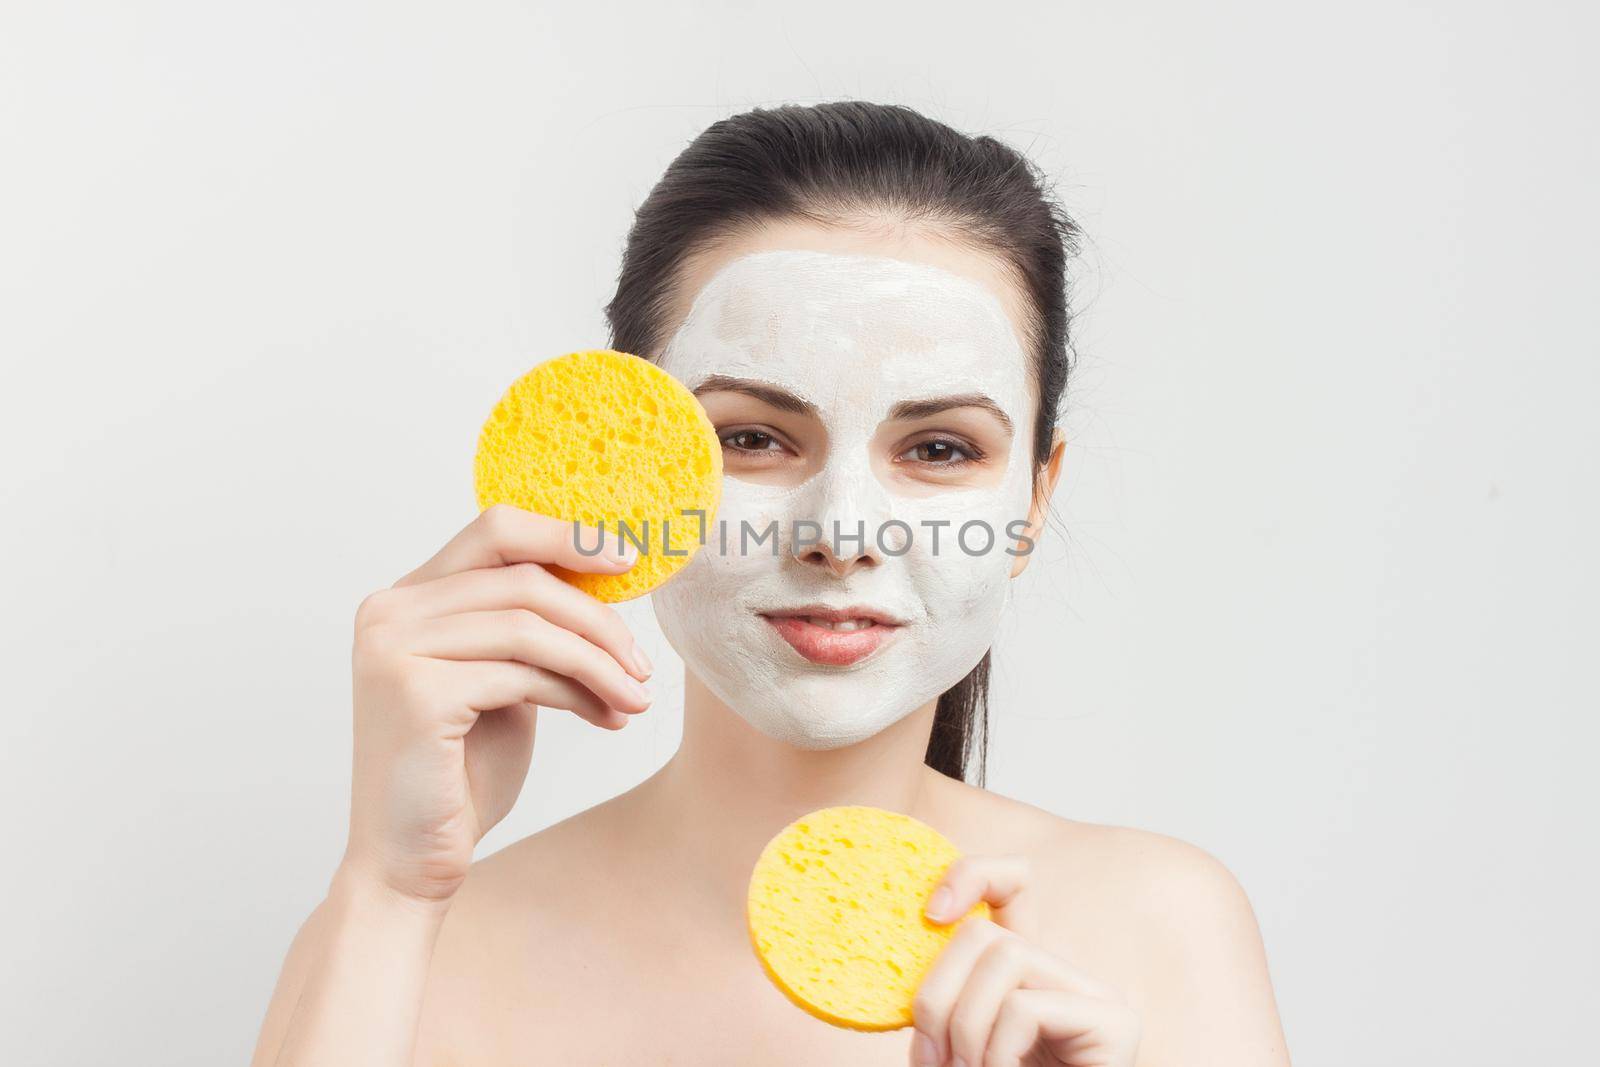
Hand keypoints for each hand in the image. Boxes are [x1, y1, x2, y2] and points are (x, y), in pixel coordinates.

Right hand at [340, 504, 653, 907]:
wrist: (410, 862)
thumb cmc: (459, 774)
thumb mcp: (500, 681)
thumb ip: (526, 628)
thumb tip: (602, 578)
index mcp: (405, 598)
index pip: (495, 530)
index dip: (566, 536)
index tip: (627, 559)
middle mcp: (388, 612)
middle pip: (523, 577)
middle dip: (598, 618)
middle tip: (642, 663)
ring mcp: (393, 648)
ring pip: (530, 625)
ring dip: (598, 662)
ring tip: (635, 698)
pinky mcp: (414, 692)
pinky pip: (523, 673)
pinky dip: (577, 693)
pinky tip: (603, 717)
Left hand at [911, 855, 1140, 1066]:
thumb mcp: (959, 1058)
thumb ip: (942, 1019)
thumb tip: (904, 982)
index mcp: (1023, 979)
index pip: (1010, 885)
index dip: (972, 875)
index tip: (931, 912)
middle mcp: (1063, 976)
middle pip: (984, 930)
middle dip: (938, 994)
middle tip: (934, 1060)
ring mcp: (1095, 996)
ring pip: (1004, 956)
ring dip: (966, 1028)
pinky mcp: (1116, 1024)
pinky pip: (1027, 1007)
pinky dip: (997, 1052)